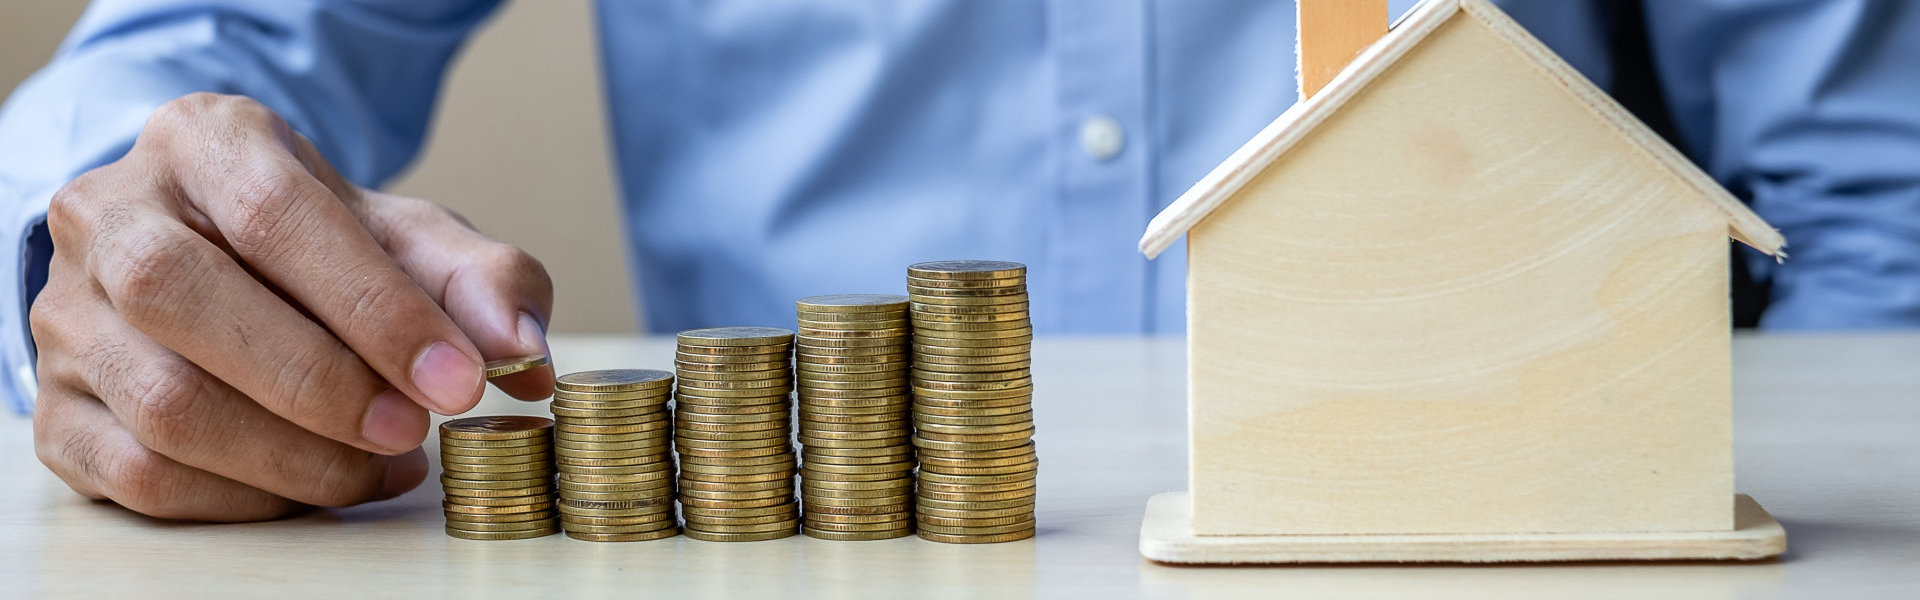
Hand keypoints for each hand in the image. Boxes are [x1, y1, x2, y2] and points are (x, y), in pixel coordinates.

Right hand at [29, 93, 555, 520]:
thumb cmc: (322, 250)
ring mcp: (69, 317)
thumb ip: (481, 280)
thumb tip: (521, 348)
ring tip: (382, 465)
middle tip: (414, 429)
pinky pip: (142, 475)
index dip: (373, 306)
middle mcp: (111, 216)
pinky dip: (247, 499)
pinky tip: (319, 486)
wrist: (216, 264)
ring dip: (294, 456)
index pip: (275, 214)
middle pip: (188, 297)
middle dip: (323, 383)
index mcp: (203, 142)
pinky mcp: (57, 411)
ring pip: (165, 402)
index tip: (459, 377)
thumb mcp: (410, 238)